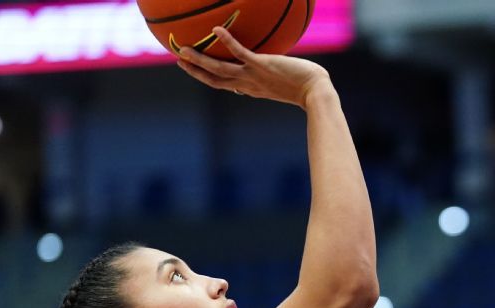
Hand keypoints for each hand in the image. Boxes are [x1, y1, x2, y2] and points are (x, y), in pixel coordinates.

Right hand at [175, 26, 330, 107]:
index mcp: (252, 89)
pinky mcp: (262, 65)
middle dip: (195, 72)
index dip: (208, 79)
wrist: (316, 91)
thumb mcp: (284, 83)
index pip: (225, 85)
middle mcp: (249, 84)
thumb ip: (271, 76)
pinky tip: (216, 29)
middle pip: (214, 80)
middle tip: (178, 60)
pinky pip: (241, 52)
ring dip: (200, 60)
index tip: (196, 71)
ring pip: (219, 69)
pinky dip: (227, 41)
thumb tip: (268, 66)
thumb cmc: (306, 86)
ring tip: (183, 49)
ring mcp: (254, 75)